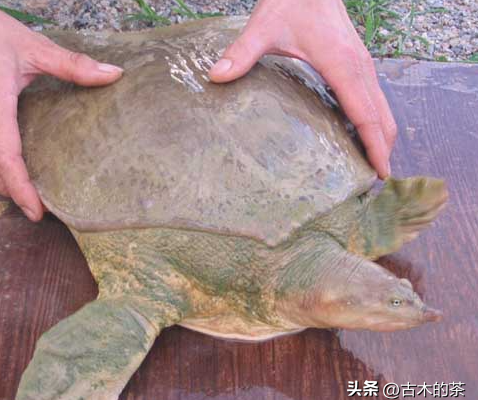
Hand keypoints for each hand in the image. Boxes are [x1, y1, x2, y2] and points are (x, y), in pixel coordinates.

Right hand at [0, 0, 122, 220]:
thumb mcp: (34, 46)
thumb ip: (73, 64)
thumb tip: (112, 74)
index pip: (6, 157)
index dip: (21, 188)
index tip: (37, 211)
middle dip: (18, 195)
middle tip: (47, 212)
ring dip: (9, 185)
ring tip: (37, 196)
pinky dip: (1, 169)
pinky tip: (22, 170)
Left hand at [209, 0, 395, 178]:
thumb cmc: (292, 0)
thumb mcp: (264, 26)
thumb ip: (242, 53)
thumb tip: (216, 76)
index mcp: (343, 66)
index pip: (366, 115)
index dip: (376, 146)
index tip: (381, 173)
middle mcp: (360, 67)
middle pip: (384, 116)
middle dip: (384, 149)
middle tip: (375, 181)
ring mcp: (362, 64)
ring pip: (383, 107)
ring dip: (382, 135)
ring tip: (371, 165)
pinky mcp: (356, 61)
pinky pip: (373, 97)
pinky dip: (374, 120)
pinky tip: (358, 134)